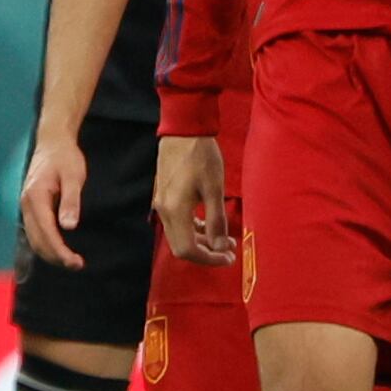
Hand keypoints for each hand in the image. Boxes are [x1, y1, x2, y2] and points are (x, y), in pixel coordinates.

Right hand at [19, 132, 88, 269]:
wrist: (53, 142)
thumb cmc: (65, 158)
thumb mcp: (73, 177)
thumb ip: (71, 201)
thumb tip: (68, 227)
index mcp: (36, 197)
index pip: (46, 232)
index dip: (59, 250)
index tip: (75, 262)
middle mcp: (26, 204)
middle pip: (37, 239)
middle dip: (55, 256)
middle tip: (77, 265)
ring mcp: (26, 206)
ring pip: (33, 238)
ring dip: (49, 253)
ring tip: (70, 261)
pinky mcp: (30, 206)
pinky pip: (34, 231)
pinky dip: (45, 244)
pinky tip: (58, 249)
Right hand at [153, 134, 233, 264]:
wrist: (182, 131)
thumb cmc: (201, 157)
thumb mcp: (214, 189)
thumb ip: (216, 221)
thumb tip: (219, 248)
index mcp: (175, 211)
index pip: (188, 250)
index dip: (209, 259)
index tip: (229, 257)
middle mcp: (164, 211)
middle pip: (180, 247)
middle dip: (205, 253)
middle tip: (228, 251)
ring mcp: (161, 204)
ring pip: (178, 236)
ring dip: (200, 241)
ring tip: (223, 238)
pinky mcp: (164, 197)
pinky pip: (176, 223)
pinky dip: (193, 229)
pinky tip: (208, 223)